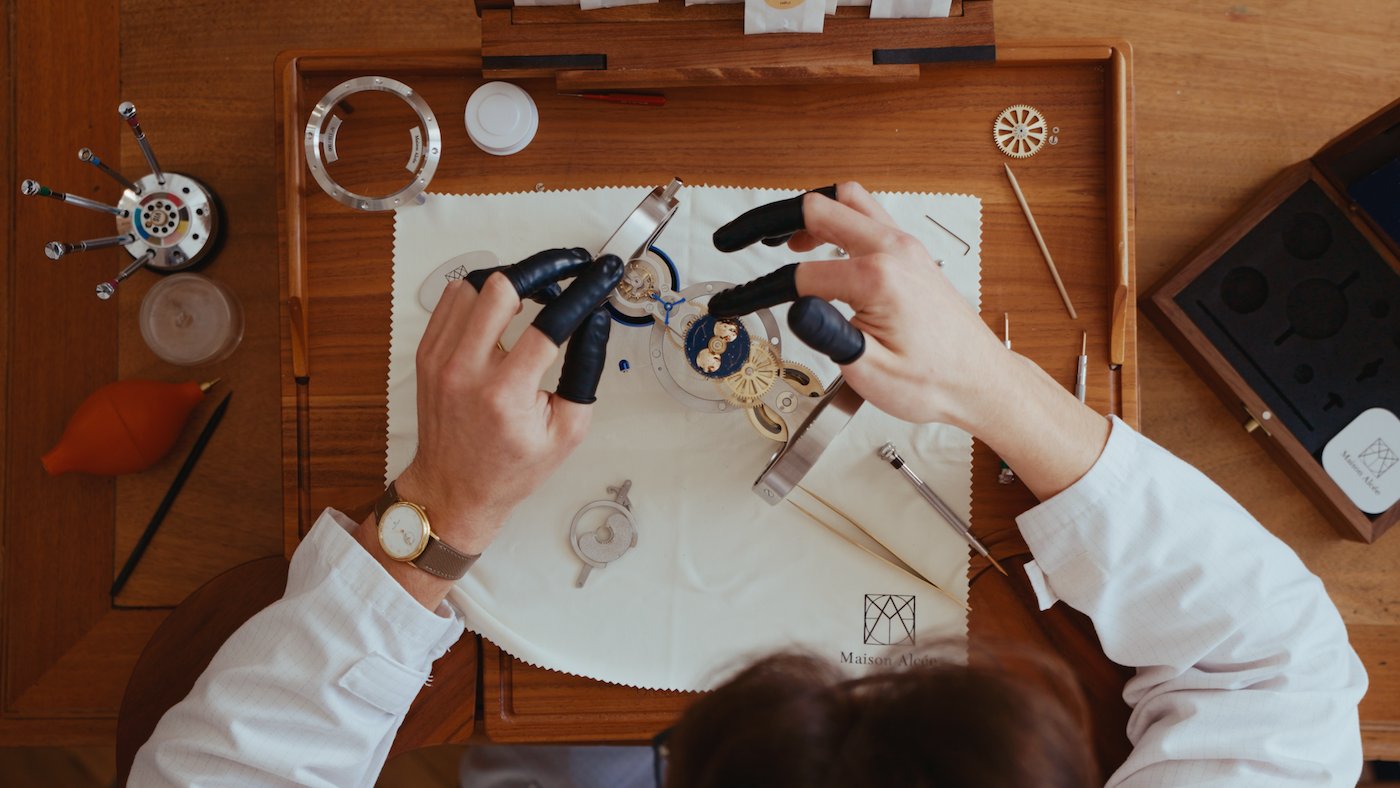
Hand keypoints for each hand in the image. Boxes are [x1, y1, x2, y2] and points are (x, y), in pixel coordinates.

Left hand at [396, 250, 623, 555]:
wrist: (453, 488)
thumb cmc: (508, 468)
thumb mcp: (567, 431)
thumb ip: (585, 372)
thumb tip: (594, 322)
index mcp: (505, 395)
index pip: (550, 322)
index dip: (583, 291)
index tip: (600, 275)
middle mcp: (465, 371)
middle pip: (502, 286)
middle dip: (544, 270)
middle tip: (567, 271)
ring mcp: (439, 359)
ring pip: (472, 284)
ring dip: (511, 279)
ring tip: (537, 290)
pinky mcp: (426, 352)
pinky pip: (452, 298)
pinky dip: (481, 291)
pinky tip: (504, 303)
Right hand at [709, 182, 1005, 431]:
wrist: (980, 382)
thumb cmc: (934, 382)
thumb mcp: (871, 372)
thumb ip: (829, 334)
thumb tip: (796, 306)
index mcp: (877, 278)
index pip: (798, 275)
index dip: (757, 291)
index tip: (732, 303)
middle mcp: (893, 250)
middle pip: (818, 207)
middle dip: (769, 221)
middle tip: (737, 238)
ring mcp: (905, 247)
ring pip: (846, 200)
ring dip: (806, 212)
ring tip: (774, 236)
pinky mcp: (911, 254)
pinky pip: (867, 216)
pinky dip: (834, 221)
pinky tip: (817, 244)